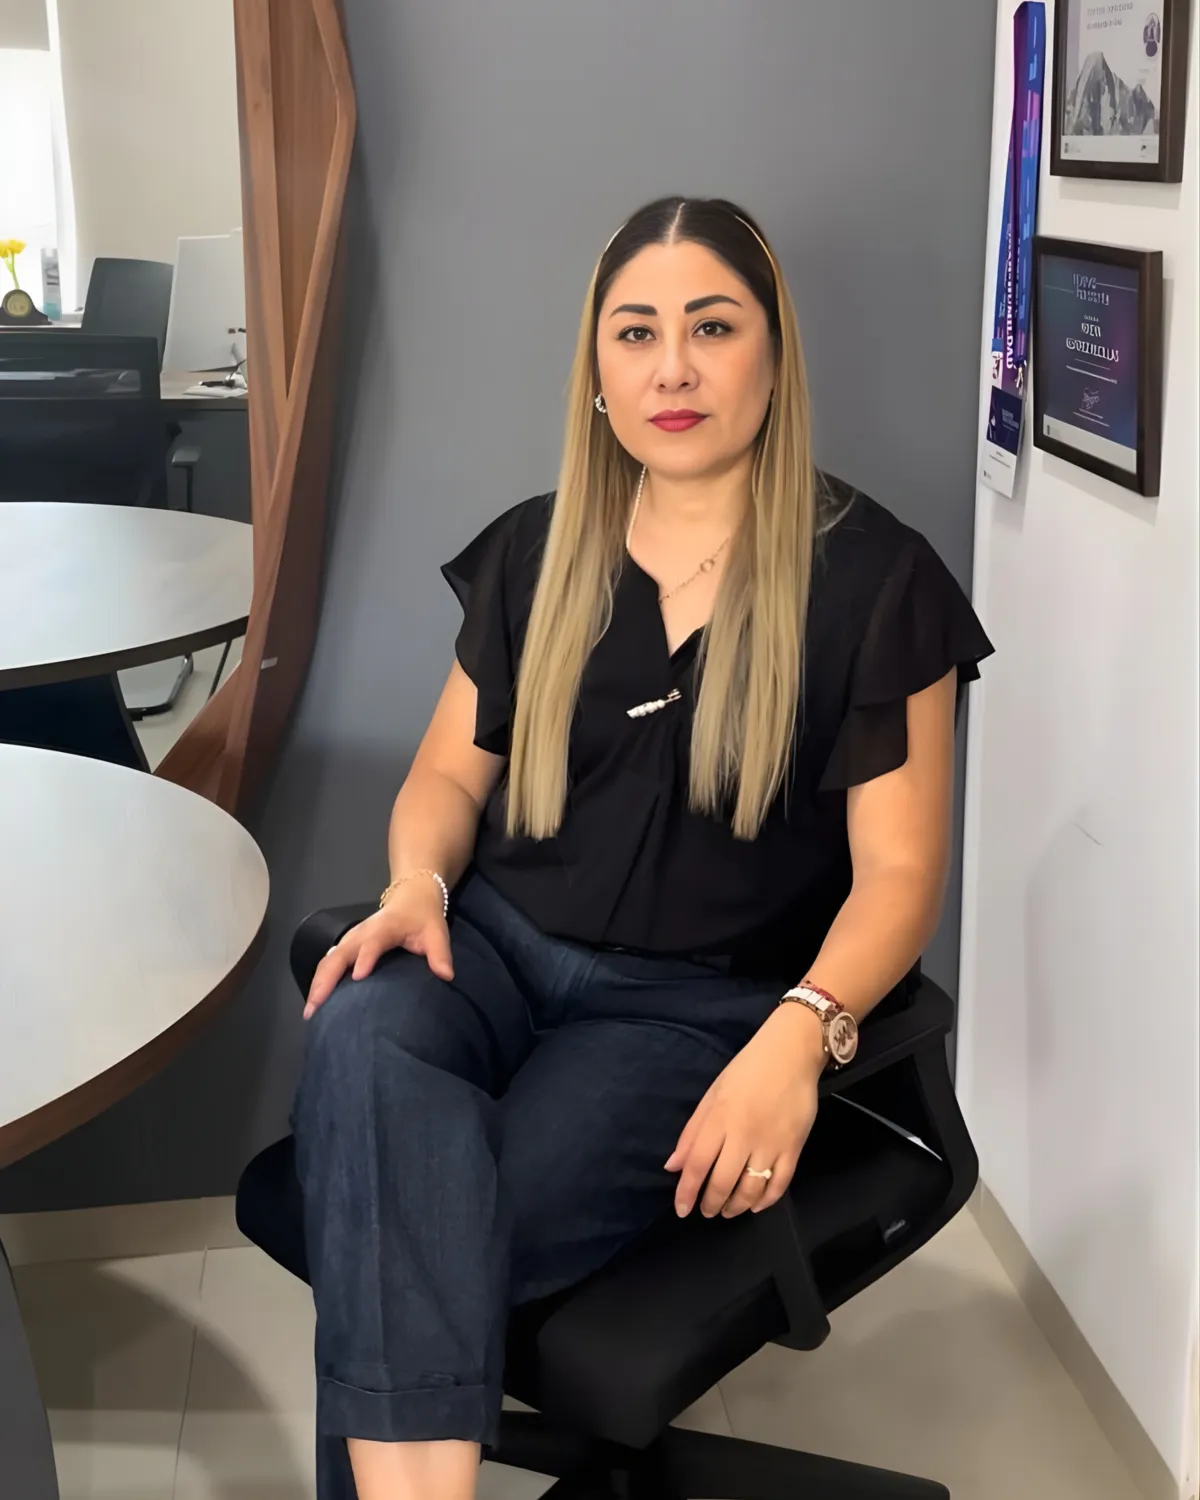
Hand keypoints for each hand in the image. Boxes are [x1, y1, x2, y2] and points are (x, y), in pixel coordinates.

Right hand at [303, 876, 452, 1016]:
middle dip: (326, 979)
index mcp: (384, 928)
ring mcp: (352, 939)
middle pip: (339, 954)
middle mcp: (362, 933)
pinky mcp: (347, 946)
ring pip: (329, 960)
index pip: (373, 942)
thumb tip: (446, 976)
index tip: (358, 977)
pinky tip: (316, 1001)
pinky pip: (329, 962)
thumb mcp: (437, 932)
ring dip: (317, 983)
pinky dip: (320, 980)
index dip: (366, 957)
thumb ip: (440, 954)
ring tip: (310, 1011)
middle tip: (316, 1007)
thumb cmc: (424, 917)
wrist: (411, 896)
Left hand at [665, 1004, 825, 1218]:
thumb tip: (672, 1166)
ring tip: (727, 1211)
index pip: (697, 1164)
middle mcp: (744, 1134)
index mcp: (720, 1118)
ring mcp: (771, 1143)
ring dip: (736, 1206)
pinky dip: (766, 1201)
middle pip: (723, 1182)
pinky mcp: (795, 1147)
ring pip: (751, 1189)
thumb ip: (692, 1131)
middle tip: (706, 1212)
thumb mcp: (713, 1093)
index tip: (681, 1209)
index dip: (686, 1191)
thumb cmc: (747, 1069)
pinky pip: (780, 1183)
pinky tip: (755, 1206)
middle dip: (711, 1203)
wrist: (792, 1052)